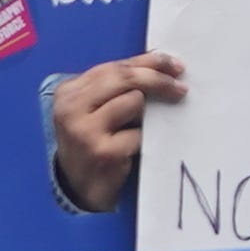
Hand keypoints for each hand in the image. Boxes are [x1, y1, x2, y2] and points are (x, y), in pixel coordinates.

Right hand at [50, 52, 181, 210]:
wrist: (79, 188)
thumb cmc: (93, 143)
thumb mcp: (94, 109)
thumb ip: (117, 86)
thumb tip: (159, 63)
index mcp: (69, 91)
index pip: (114, 67)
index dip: (147, 62)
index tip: (174, 64)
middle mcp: (71, 108)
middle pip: (124, 78)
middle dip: (157, 79)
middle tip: (180, 87)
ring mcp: (85, 130)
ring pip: (134, 101)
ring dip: (146, 114)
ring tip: (138, 128)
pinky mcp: (103, 152)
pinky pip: (140, 133)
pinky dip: (145, 138)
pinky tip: (136, 148)